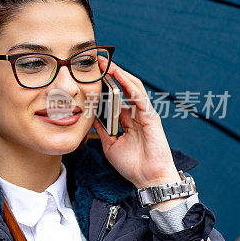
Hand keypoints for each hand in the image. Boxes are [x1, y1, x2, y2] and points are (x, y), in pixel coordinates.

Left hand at [92, 56, 180, 196]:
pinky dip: (130, 86)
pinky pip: (139, 97)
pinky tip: (120, 77)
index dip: (105, 84)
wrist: (148, 179)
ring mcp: (144, 114)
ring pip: (132, 88)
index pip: (116, 96)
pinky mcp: (151, 117)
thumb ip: (102, 129)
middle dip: (111, 73)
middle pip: (124, 87)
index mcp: (127, 119)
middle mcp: (136, 113)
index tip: (90, 74)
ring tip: (106, 64)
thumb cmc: (132, 164)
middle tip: (96, 61)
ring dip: (120, 74)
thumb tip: (88, 117)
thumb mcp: (110, 144)